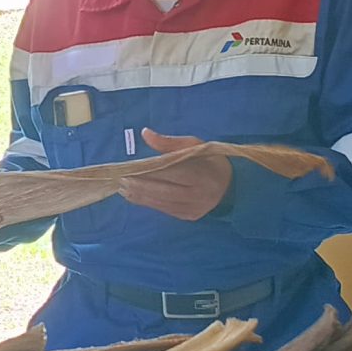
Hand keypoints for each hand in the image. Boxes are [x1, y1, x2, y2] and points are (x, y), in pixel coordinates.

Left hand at [116, 129, 235, 222]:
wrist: (231, 187)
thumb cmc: (210, 161)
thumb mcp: (195, 146)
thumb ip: (169, 142)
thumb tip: (145, 134)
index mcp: (202, 174)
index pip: (170, 173)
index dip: (148, 171)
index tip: (128, 169)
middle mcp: (198, 195)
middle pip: (162, 190)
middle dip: (139, 185)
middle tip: (120, 179)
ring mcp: (193, 208)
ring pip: (160, 202)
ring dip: (139, 195)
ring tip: (122, 187)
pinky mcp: (188, 216)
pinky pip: (164, 209)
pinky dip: (147, 202)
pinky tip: (134, 196)